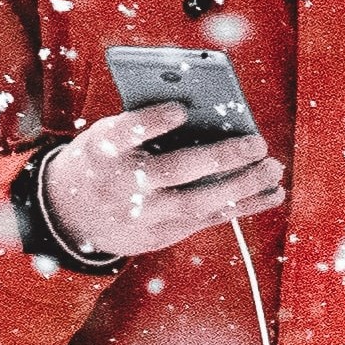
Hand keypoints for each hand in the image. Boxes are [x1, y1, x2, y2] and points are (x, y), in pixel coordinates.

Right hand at [42, 105, 286, 261]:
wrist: (71, 216)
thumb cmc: (106, 158)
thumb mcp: (109, 135)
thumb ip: (147, 124)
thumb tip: (208, 112)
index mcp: (103, 149)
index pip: (125, 133)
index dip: (152, 122)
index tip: (181, 109)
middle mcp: (121, 185)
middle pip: (175, 171)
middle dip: (220, 157)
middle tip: (257, 142)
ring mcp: (142, 215)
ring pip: (198, 202)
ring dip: (242, 186)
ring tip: (273, 168)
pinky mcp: (159, 235)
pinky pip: (207, 220)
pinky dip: (244, 206)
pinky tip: (272, 193)